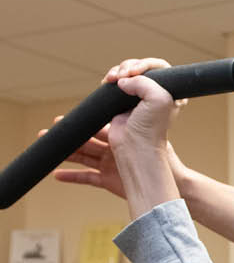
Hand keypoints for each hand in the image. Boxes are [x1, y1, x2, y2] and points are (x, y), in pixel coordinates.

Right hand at [46, 58, 184, 197]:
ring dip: (66, 151)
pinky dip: (71, 176)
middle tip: (56, 124)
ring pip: (83, 156)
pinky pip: (86, 178)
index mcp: (127, 129)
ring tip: (48, 142)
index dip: (90, 115)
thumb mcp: (156, 98)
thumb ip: (142, 83)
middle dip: (72, 132)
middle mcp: (119, 146)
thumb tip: (124, 81)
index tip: (73, 114)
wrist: (148, 160)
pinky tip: (56, 173)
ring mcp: (113, 164)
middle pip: (90, 138)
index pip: (105, 120)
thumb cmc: (152, 132)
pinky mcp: (109, 180)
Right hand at [109, 73, 177, 160]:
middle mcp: (155, 93)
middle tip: (122, 76)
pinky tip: (107, 82)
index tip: (135, 72)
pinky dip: (110, 79)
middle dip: (128, 66)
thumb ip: (144, 81)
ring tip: (112, 79)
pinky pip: (116, 82)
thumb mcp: (158, 99)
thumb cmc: (150, 128)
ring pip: (126, 72)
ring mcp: (138, 97)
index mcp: (170, 92)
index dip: (146, 65)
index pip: (161, 67)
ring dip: (117, 71)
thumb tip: (123, 81)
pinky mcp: (123, 101)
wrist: (134, 145)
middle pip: (141, 67)